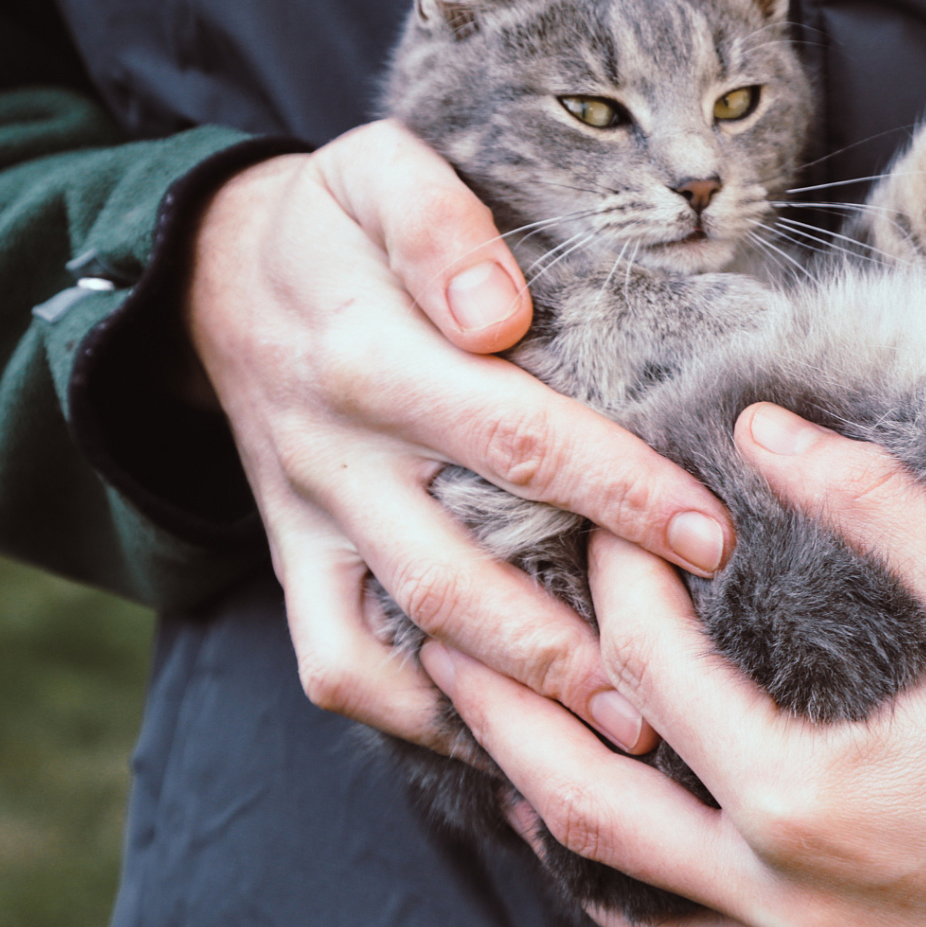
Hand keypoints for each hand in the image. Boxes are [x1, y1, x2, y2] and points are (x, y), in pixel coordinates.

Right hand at [186, 119, 733, 752]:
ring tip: (621, 743)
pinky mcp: (299, 563)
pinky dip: (421, 723)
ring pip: (405, 639)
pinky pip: (341, 667)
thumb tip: (495, 312)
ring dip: (511, 702)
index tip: (707, 535)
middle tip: (673, 689)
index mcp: (369, 354)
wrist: (217, 278)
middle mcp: (339, 456)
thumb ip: (436, 223)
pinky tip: (515, 754)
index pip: (510, 434)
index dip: (612, 490)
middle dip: (571, 640)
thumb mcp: (376, 172)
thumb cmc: (339, 225)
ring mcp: (315, 523)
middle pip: (458, 569)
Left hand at [424, 403, 925, 926]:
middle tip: (447, 646)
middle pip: (588, 805)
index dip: (615, 586)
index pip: (653, 677)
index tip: (607, 530)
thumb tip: (768, 429)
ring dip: (559, 818)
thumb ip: (876, 504)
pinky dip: (649, 902)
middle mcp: (788, 902)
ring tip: (508, 747)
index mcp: (806, 799)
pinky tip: (632, 859)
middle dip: (506, 713)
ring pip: (631, 905)